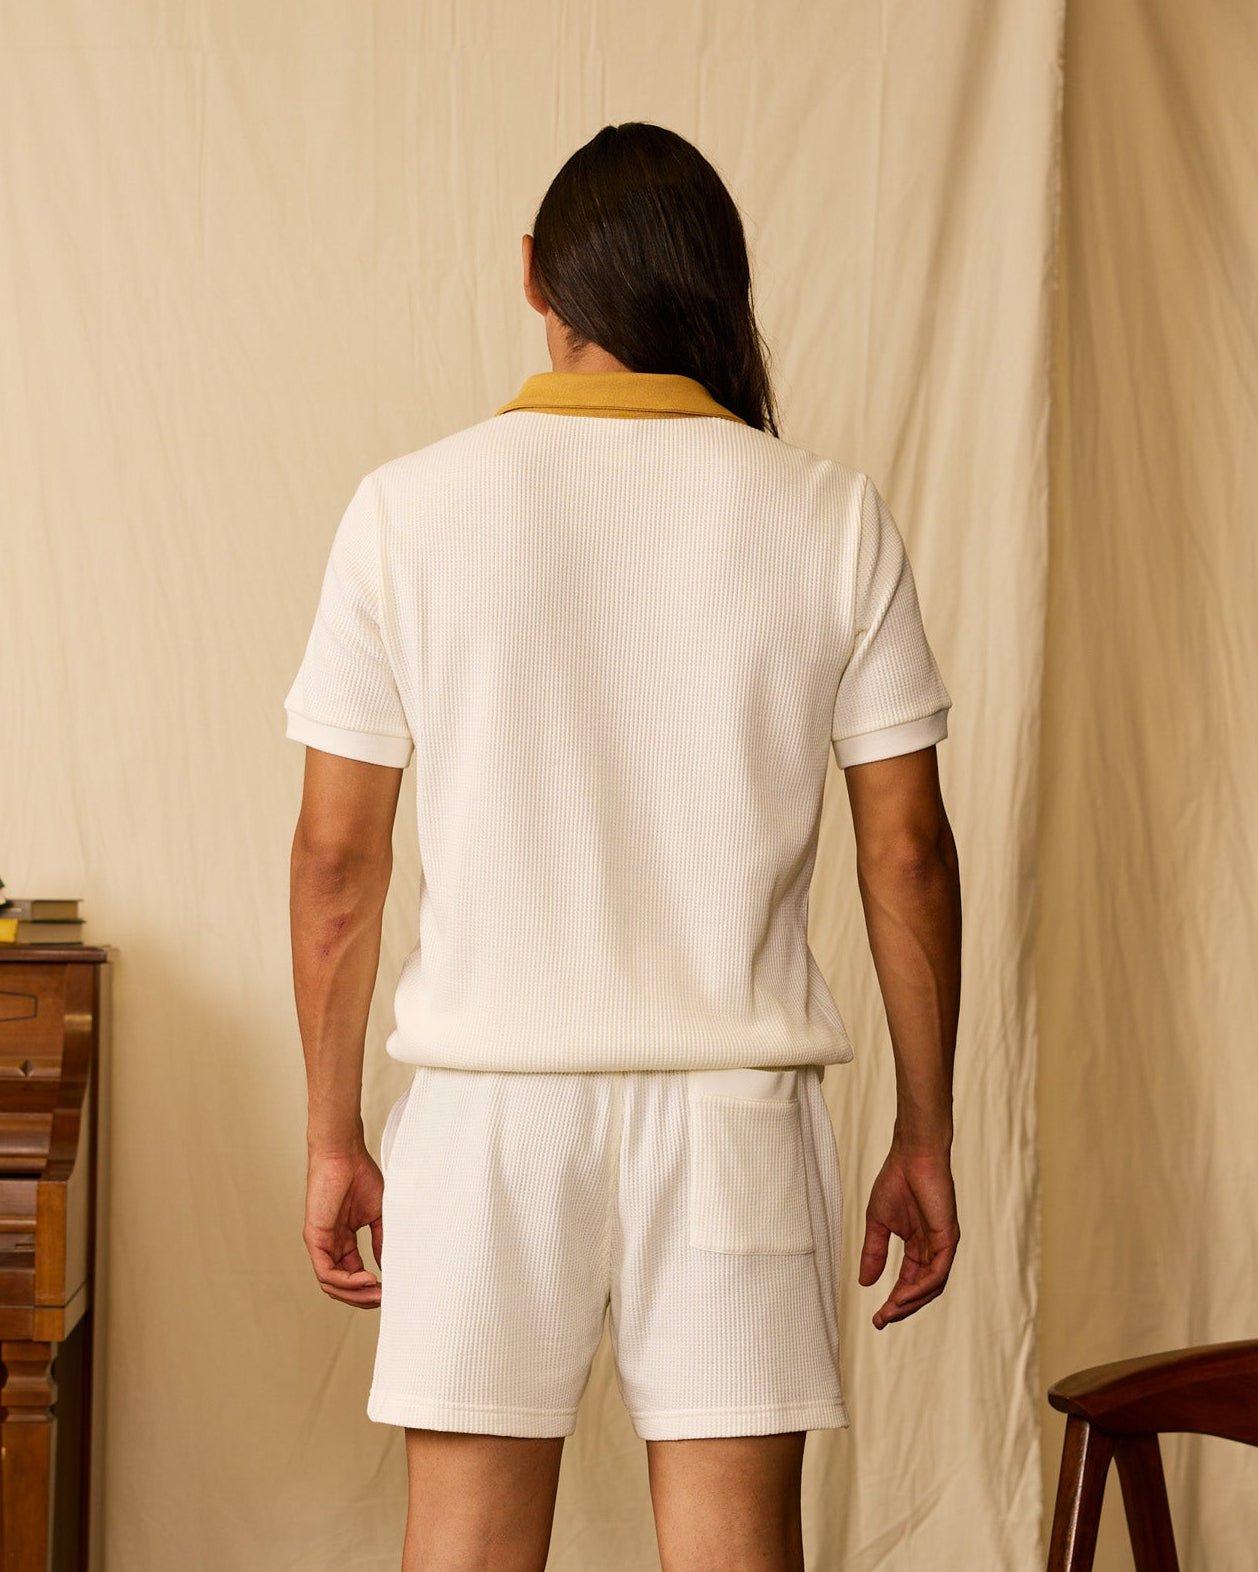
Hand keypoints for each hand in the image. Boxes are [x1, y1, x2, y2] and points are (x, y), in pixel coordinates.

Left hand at [303, 1144, 384, 1307]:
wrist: (345, 1153)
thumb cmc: (360, 1175)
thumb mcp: (377, 1215)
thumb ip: (380, 1241)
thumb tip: (388, 1266)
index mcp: (343, 1240)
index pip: (353, 1275)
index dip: (370, 1288)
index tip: (390, 1292)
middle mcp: (330, 1245)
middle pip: (341, 1286)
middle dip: (363, 1298)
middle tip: (384, 1300)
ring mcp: (320, 1243)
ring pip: (332, 1285)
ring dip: (355, 1294)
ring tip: (377, 1293)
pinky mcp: (314, 1238)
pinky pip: (326, 1272)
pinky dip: (347, 1281)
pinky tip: (367, 1278)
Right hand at [859, 1141, 959, 1328]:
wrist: (911, 1156)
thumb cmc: (896, 1182)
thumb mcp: (878, 1223)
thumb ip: (874, 1252)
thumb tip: (865, 1283)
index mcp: (917, 1245)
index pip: (908, 1281)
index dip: (893, 1300)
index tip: (876, 1318)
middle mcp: (933, 1249)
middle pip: (921, 1289)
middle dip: (902, 1307)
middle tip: (881, 1321)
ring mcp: (942, 1245)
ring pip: (932, 1286)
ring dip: (911, 1302)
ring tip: (890, 1312)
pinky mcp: (949, 1238)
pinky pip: (938, 1272)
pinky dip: (922, 1287)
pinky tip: (903, 1296)